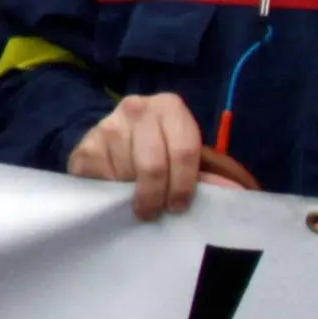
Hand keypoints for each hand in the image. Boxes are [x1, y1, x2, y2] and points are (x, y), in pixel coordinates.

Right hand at [68, 90, 251, 220]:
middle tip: (155, 212)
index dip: (184, 186)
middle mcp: (137, 108)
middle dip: (157, 196)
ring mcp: (107, 125)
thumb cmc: (157, 147)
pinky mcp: (85, 146)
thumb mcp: (182, 152)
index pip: (184, 151)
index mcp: (169, 106)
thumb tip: (233, 194)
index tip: (179, 207)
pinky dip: (110, 193)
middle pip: (153, 166)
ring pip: (126, 176)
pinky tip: (116, 189)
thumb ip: (206, 172)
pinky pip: (102, 181)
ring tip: (135, 197)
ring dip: (132, 195)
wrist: (112, 136)